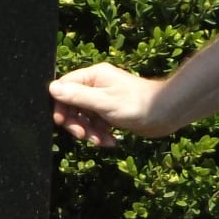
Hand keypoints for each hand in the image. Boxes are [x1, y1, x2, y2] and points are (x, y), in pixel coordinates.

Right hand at [48, 61, 169, 144]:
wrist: (167, 113)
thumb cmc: (137, 104)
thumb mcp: (103, 102)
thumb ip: (77, 96)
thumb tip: (51, 88)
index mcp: (93, 76)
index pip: (65, 88)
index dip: (61, 106)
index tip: (62, 122)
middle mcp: (97, 85)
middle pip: (73, 105)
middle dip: (77, 123)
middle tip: (83, 136)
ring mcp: (105, 99)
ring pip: (85, 117)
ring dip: (90, 132)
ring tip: (100, 142)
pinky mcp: (112, 113)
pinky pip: (97, 124)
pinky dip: (101, 134)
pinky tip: (110, 142)